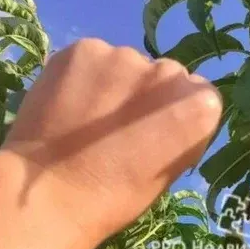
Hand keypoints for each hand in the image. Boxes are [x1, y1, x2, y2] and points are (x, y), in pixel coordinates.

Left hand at [2, 39, 221, 244]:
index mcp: (200, 107)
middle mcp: (169, 73)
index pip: (199, 94)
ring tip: (87, 119)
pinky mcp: (84, 49)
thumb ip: (177, 134)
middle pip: (165, 74)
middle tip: (120, 127)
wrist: (49, 194)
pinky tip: (66, 105)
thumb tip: (166, 120)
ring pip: (125, 65)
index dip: (176, 114)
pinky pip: (91, 60)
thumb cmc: (116, 199)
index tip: (155, 133)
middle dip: (147, 94)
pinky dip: (82, 77)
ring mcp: (125, 56)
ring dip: (113, 84)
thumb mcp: (167, 172)